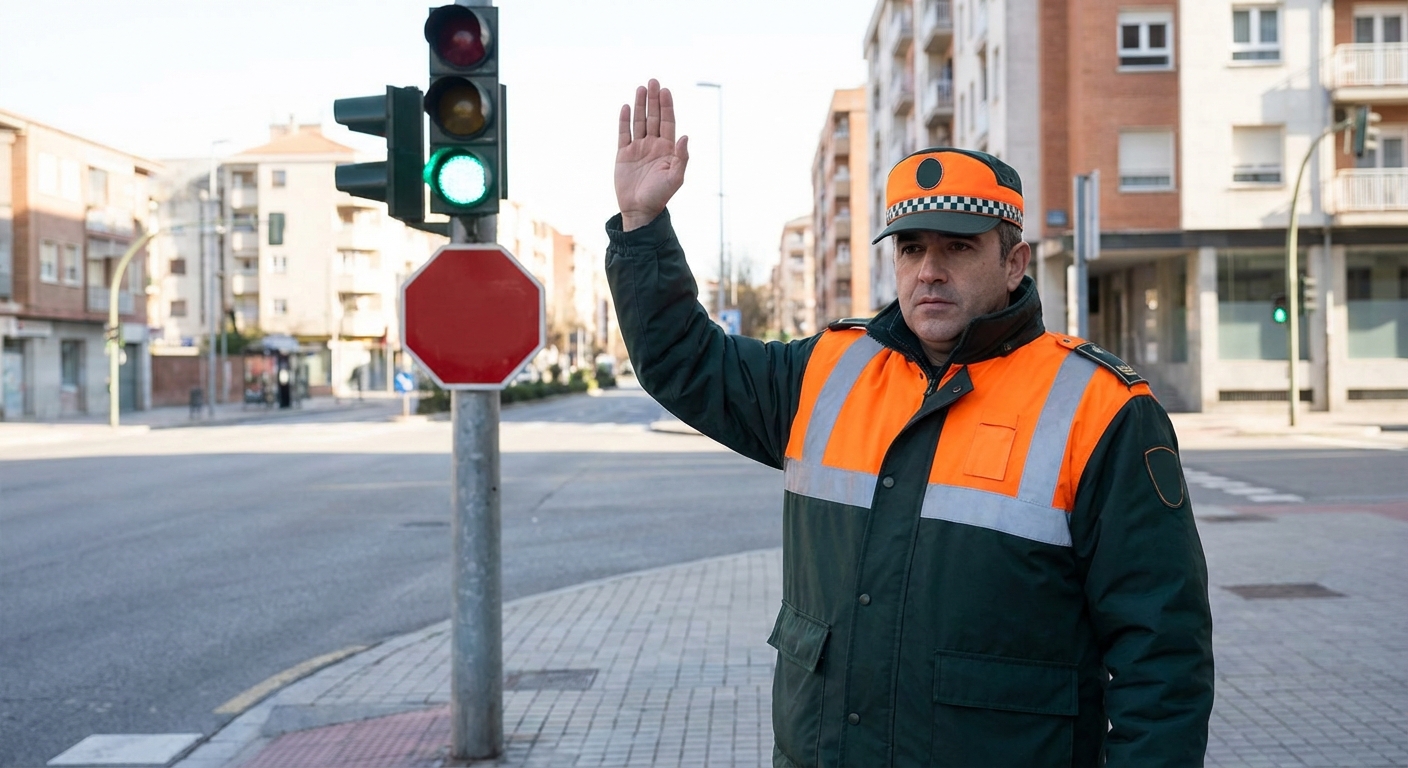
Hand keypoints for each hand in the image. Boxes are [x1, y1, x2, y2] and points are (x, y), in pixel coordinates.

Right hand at [616, 79, 688, 230]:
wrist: (639, 210)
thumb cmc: (660, 196)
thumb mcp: (676, 178)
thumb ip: (682, 157)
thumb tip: (685, 136)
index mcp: (668, 149)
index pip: (668, 122)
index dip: (667, 106)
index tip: (665, 90)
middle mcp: (653, 145)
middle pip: (653, 117)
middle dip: (653, 100)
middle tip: (653, 81)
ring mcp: (638, 148)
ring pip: (639, 121)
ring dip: (639, 105)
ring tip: (641, 88)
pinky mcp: (623, 154)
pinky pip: (624, 133)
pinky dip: (624, 120)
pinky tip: (625, 106)